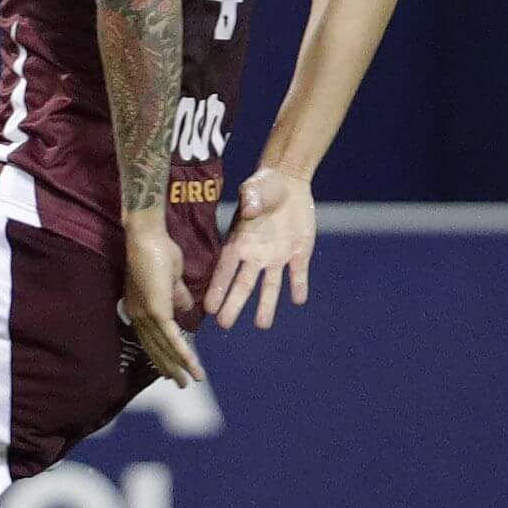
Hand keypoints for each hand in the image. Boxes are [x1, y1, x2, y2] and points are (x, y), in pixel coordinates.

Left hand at [120, 224, 205, 388]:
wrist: (148, 238)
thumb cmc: (159, 252)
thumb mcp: (172, 280)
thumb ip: (177, 297)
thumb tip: (187, 310)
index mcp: (139, 308)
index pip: (150, 339)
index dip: (162, 355)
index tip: (171, 369)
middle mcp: (138, 315)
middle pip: (154, 348)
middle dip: (169, 367)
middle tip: (181, 383)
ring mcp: (146, 314)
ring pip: (163, 347)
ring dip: (178, 366)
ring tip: (190, 381)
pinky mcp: (156, 311)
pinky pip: (171, 337)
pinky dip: (182, 353)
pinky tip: (192, 366)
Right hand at [203, 168, 315, 330]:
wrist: (288, 183)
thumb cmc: (263, 185)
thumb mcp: (253, 188)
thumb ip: (249, 198)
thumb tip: (248, 209)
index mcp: (239, 243)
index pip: (224, 270)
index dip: (217, 288)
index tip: (209, 307)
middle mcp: (255, 256)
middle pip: (243, 285)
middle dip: (234, 304)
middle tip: (225, 324)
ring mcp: (276, 257)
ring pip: (270, 287)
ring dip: (267, 305)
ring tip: (262, 324)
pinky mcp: (299, 254)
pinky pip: (298, 275)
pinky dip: (298, 287)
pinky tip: (298, 299)